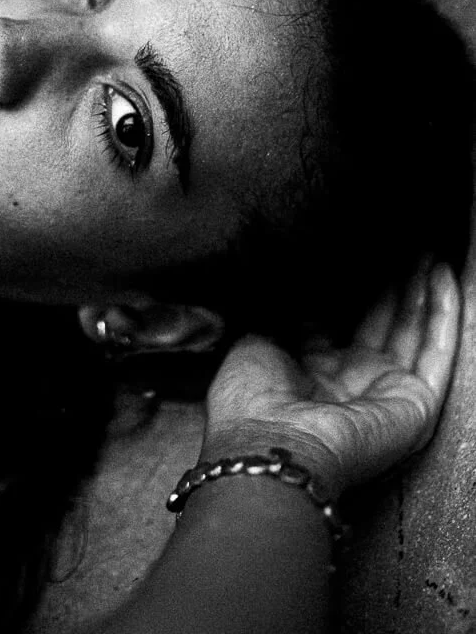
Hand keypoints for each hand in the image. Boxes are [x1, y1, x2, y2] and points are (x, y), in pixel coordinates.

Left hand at [202, 264, 460, 498]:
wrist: (269, 446)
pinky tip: (444, 278)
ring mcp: (384, 392)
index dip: (347, 291)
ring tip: (429, 251)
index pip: (337, 325)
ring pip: (414, 333)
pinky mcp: (415, 403)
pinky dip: (444, 314)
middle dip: (394, 283)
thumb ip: (279, 313)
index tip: (355, 254)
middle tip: (405, 245)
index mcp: (308, 371)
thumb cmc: (247, 403)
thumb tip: (293, 282)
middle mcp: (350, 382)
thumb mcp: (255, 342)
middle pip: (381, 324)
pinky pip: (437, 353)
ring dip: (423, 291)